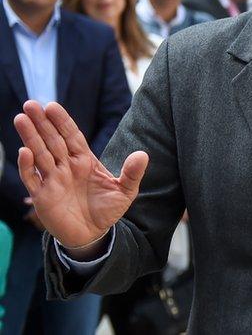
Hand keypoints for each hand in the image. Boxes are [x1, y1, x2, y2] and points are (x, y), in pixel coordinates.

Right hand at [14, 100, 148, 249]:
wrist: (94, 234)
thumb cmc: (107, 209)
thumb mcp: (125, 191)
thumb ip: (132, 173)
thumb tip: (143, 155)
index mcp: (84, 160)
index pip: (71, 136)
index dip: (62, 121)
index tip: (52, 106)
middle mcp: (66, 166)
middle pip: (52, 140)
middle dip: (42, 123)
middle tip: (31, 104)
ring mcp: (53, 179)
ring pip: (39, 154)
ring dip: (30, 137)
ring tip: (21, 118)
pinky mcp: (43, 196)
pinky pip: (32, 179)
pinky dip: (27, 166)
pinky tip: (24, 152)